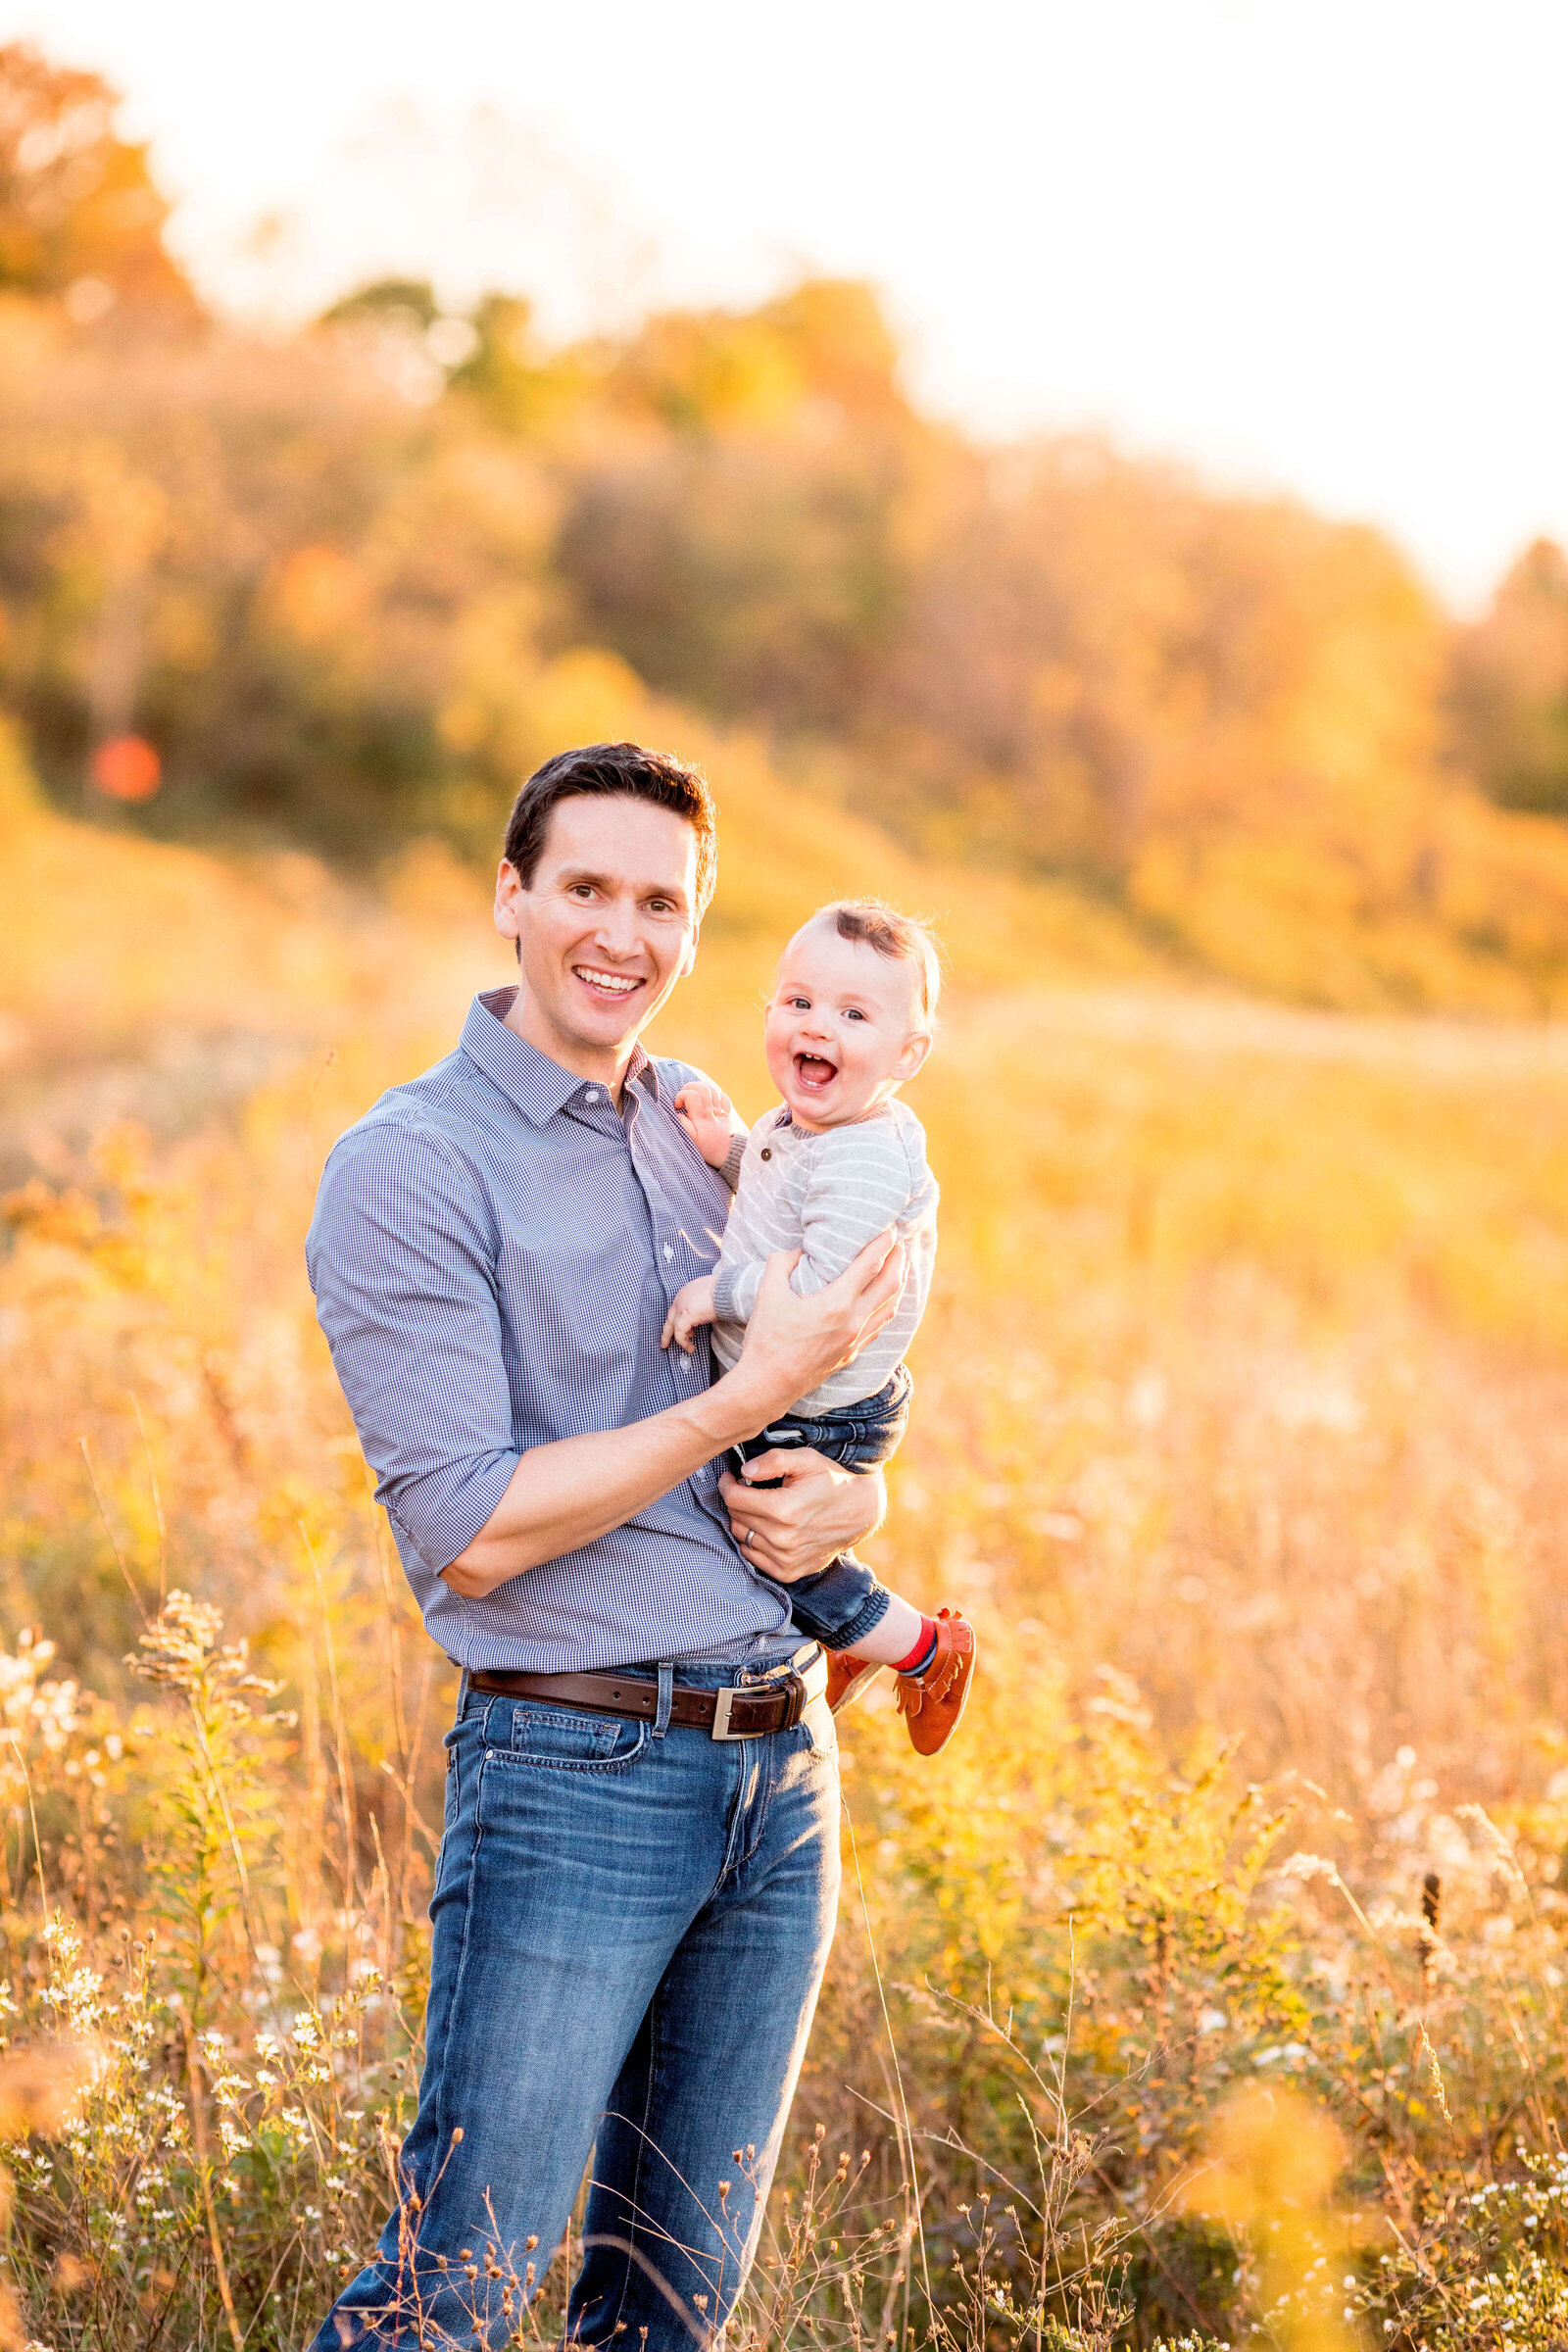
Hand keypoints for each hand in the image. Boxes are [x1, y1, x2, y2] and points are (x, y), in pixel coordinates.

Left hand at [661, 1274, 716, 1353]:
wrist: (726, 1289)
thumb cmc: (723, 1290)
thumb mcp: (709, 1294)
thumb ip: (703, 1302)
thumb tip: (706, 1313)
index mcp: (686, 1292)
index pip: (678, 1308)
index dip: (680, 1319)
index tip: (688, 1329)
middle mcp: (680, 1298)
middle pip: (670, 1317)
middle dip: (668, 1331)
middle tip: (666, 1341)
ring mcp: (681, 1307)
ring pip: (672, 1326)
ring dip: (678, 1339)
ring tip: (687, 1348)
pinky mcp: (685, 1316)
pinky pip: (680, 1333)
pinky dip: (683, 1341)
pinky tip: (690, 1347)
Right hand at [674, 1081, 738, 1169]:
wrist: (726, 1154)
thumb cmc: (706, 1148)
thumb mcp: (691, 1139)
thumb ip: (683, 1124)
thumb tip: (678, 1113)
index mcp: (701, 1117)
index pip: (691, 1095)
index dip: (681, 1096)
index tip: (677, 1106)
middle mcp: (712, 1111)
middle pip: (703, 1088)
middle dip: (690, 1087)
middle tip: (684, 1096)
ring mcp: (720, 1111)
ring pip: (713, 1090)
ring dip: (701, 1089)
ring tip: (694, 1095)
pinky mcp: (727, 1113)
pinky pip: (723, 1096)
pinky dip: (715, 1094)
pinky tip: (708, 1099)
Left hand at [720, 1452, 885, 1582]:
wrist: (859, 1513)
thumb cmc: (831, 1481)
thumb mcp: (806, 1460)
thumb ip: (773, 1460)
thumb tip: (744, 1470)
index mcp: (783, 1509)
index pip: (733, 1498)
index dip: (727, 1483)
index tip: (731, 1476)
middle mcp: (782, 1538)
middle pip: (736, 1517)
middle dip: (737, 1500)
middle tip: (749, 1489)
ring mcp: (785, 1559)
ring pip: (741, 1537)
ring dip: (744, 1521)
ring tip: (759, 1508)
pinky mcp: (788, 1572)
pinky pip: (752, 1557)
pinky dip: (753, 1542)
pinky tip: (766, 1528)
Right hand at [727, 1233, 905, 1429]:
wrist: (768, 1385)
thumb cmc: (767, 1340)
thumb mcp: (767, 1293)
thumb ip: (782, 1263)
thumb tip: (798, 1252)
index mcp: (836, 1303)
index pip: (870, 1266)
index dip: (883, 1244)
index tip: (890, 1229)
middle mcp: (853, 1322)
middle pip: (891, 1285)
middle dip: (899, 1260)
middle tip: (899, 1243)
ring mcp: (856, 1340)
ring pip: (891, 1307)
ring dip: (898, 1284)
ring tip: (899, 1267)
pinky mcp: (853, 1354)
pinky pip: (880, 1325)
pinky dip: (888, 1307)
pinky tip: (886, 1301)